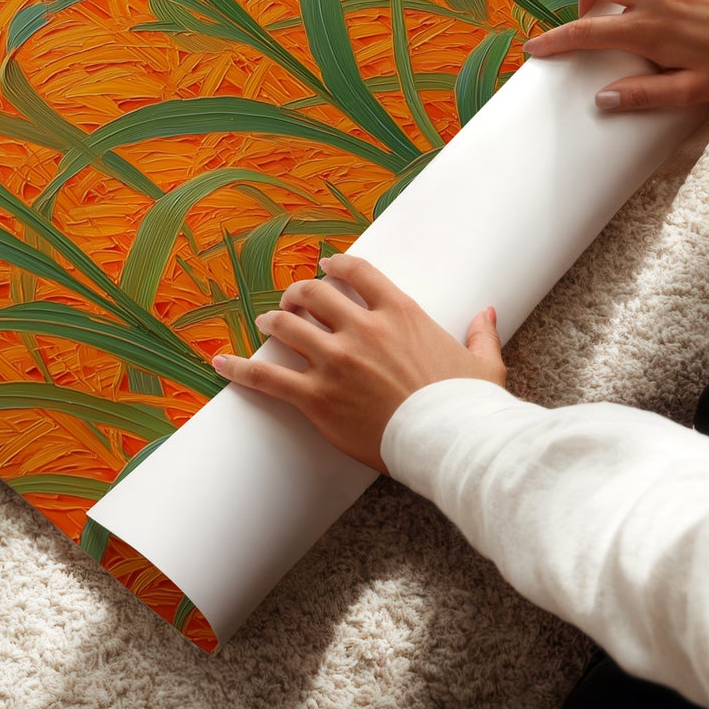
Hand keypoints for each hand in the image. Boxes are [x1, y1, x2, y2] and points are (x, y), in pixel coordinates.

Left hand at [211, 254, 504, 472]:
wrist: (451, 443)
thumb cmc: (468, 406)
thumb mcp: (483, 364)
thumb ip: (481, 334)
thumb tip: (487, 313)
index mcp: (400, 313)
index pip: (358, 273)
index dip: (336, 265)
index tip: (326, 266)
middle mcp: (363, 329)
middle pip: (315, 294)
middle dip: (299, 293)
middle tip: (292, 300)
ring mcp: (336, 361)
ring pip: (288, 326)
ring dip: (273, 321)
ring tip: (266, 323)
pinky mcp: (317, 398)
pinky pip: (268, 377)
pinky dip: (241, 368)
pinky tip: (221, 362)